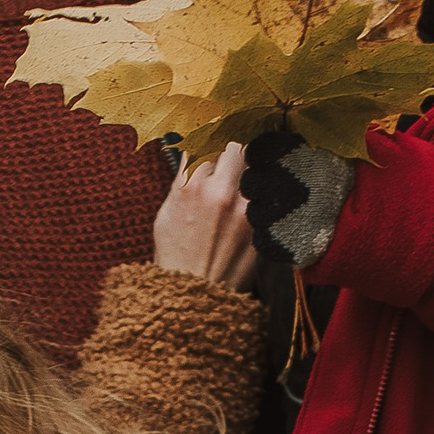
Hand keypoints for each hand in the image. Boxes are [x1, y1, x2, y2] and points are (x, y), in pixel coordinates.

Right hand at [153, 141, 257, 290]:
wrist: (193, 297)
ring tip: (250, 174)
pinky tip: (260, 196)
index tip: (214, 136)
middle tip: (236, 154)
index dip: (211, 137)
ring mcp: (245, 210)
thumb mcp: (165, 214)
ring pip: (259, 168)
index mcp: (191, 186)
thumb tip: (194, 155)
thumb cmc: (174, 258)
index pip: (208, 140)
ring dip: (254, 169)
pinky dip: (264, 193)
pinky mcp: (261, 227)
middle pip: (239, 146)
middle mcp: (221, 193)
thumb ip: (183, 181)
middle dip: (236, 148)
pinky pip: (268, 196)